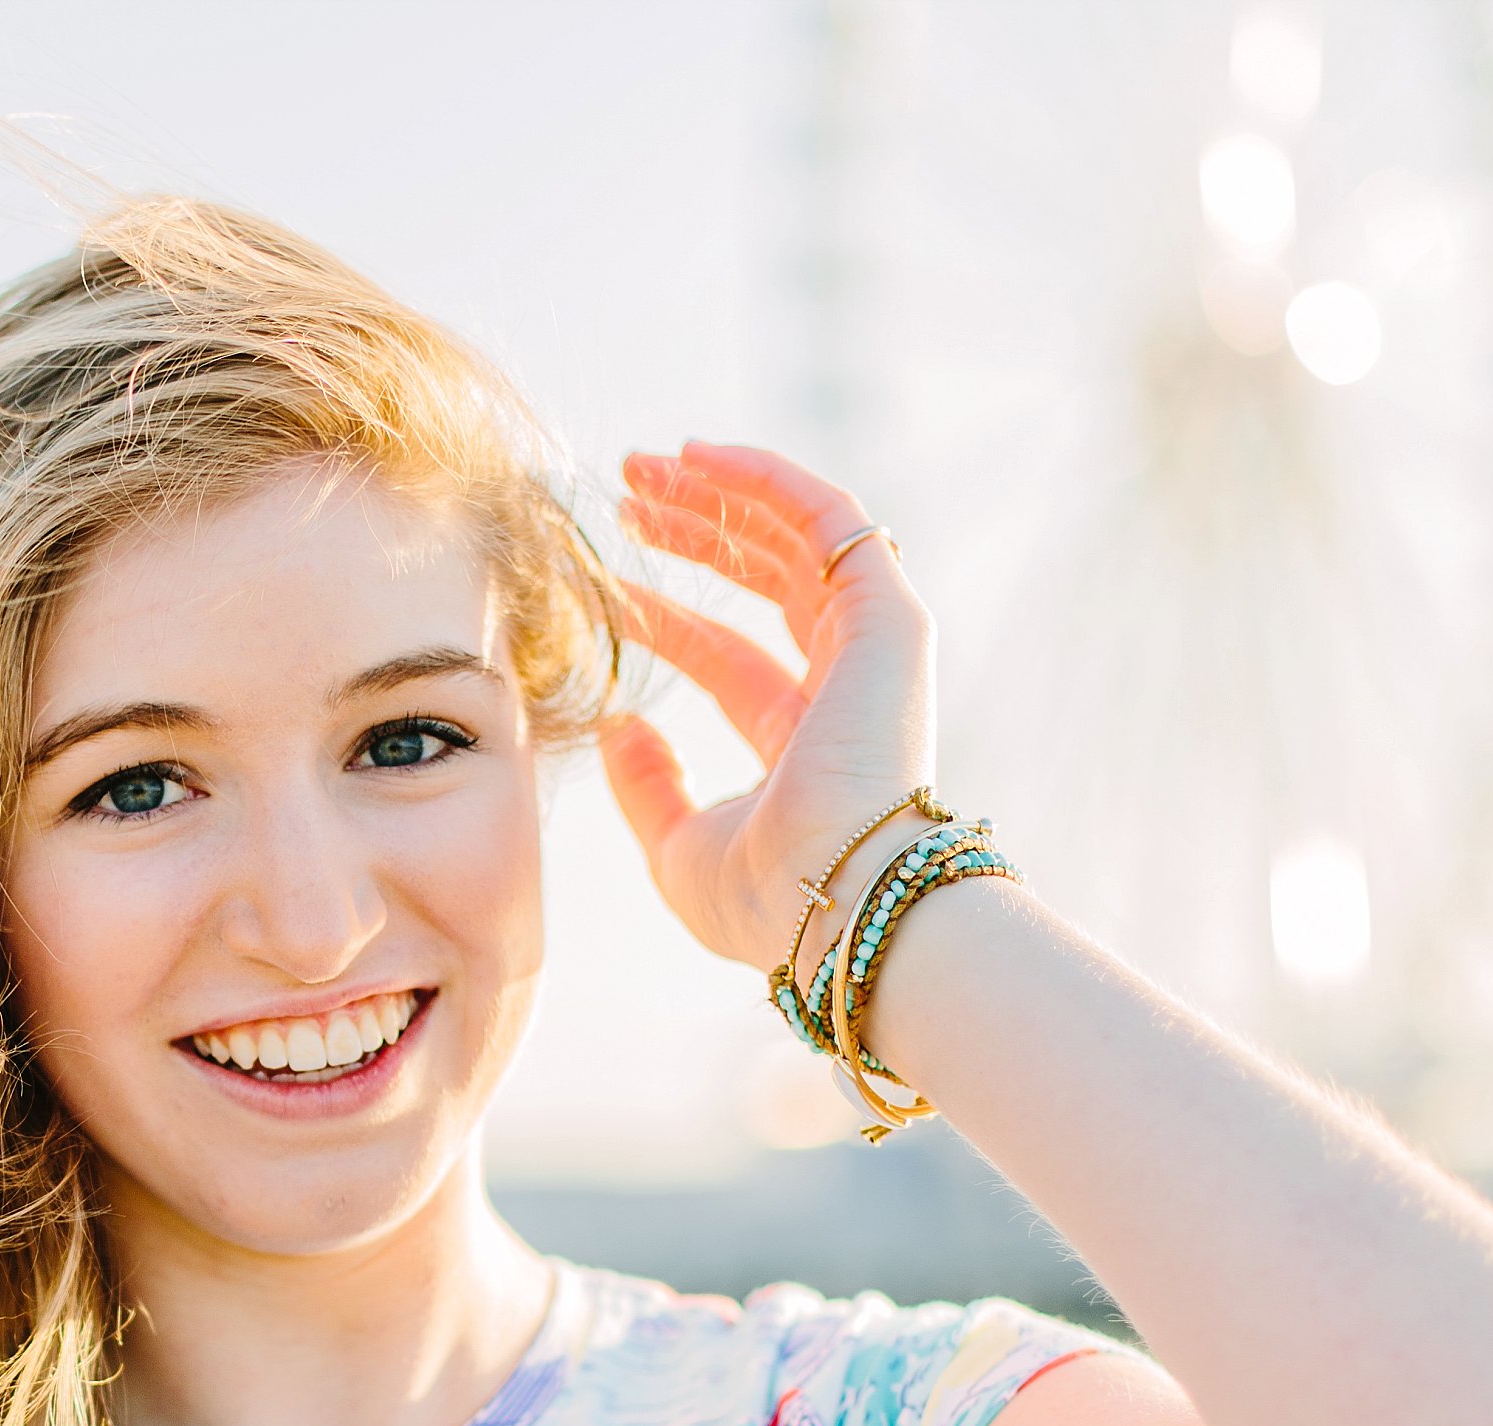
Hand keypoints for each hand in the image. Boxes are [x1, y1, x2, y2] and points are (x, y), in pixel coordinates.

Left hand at [599, 441, 939, 974]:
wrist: (837, 898)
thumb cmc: (768, 897)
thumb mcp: (679, 846)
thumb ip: (648, 786)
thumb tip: (618, 725)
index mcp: (802, 740)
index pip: (725, 656)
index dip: (665, 615)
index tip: (606, 580)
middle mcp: (842, 686)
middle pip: (762, 583)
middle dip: (695, 533)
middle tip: (625, 497)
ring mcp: (870, 649)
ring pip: (791, 540)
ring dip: (720, 496)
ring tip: (643, 470)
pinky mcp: (886, 617)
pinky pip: (828, 520)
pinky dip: (767, 482)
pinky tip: (702, 458)